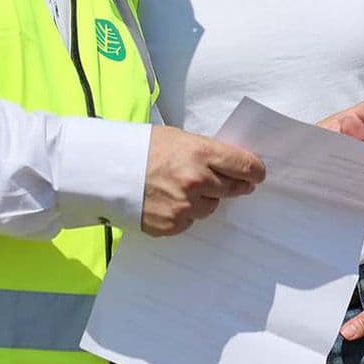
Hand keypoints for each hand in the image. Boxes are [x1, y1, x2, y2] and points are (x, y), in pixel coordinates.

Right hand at [142, 126, 265, 236]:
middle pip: (234, 189)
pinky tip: (169, 201)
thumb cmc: (142, 148)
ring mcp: (184, 206)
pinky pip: (190, 221)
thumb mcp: (179, 138)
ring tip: (184, 189)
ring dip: (205, 200)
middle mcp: (196, 181)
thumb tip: (234, 165)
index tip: (257, 174)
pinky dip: (184, 213)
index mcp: (201, 153)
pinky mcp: (172, 224)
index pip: (245, 166)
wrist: (105, 170)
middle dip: (235, 185)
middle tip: (234, 184)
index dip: (255, 171)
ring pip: (211, 207)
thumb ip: (208, 152)